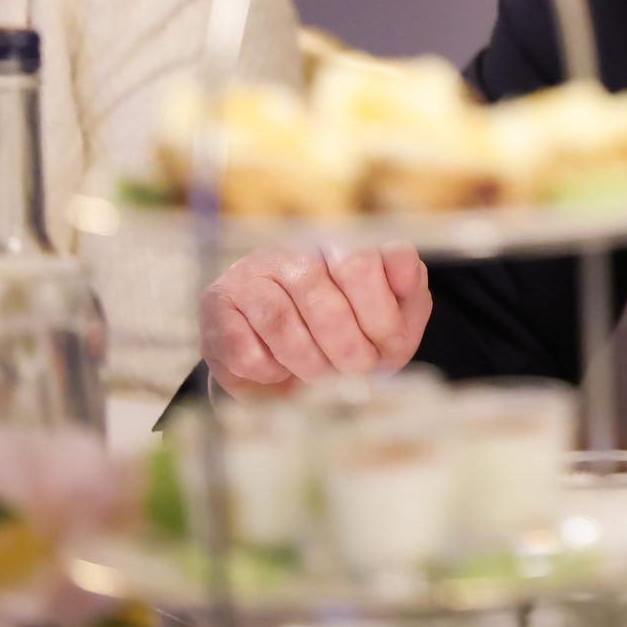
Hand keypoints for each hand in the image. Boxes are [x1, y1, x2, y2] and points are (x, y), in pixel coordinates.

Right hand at [201, 243, 431, 393]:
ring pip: (279, 320)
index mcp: (338, 251)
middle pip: (318, 290)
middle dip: (346, 342)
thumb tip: (405, 270)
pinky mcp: (218, 310)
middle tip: (356, 367)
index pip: (362, 261)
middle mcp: (290, 255)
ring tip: (320, 376)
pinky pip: (246, 348)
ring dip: (308, 360)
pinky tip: (282, 372)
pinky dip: (272, 372)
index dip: (379, 310)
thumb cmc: (343, 341)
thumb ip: (408, 297)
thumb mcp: (388, 324)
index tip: (386, 343)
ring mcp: (249, 278)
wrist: (278, 370)